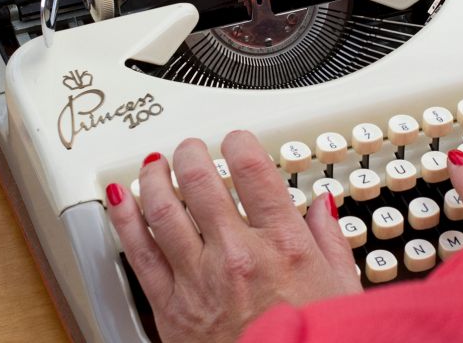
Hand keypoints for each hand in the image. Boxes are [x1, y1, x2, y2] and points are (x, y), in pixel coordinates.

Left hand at [106, 130, 361, 342]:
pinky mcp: (169, 308)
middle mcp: (237, 256)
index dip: (238, 142)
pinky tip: (122, 200)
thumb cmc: (312, 340)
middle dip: (190, 153)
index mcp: (283, 245)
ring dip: (154, 177)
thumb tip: (320, 205)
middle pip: (199, 180)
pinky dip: (126, 219)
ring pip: (162, 209)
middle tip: (189, 148)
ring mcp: (198, 281)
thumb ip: (329, 239)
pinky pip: (138, 252)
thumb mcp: (340, 287)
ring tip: (154, 164)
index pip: (252, 170)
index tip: (235, 139)